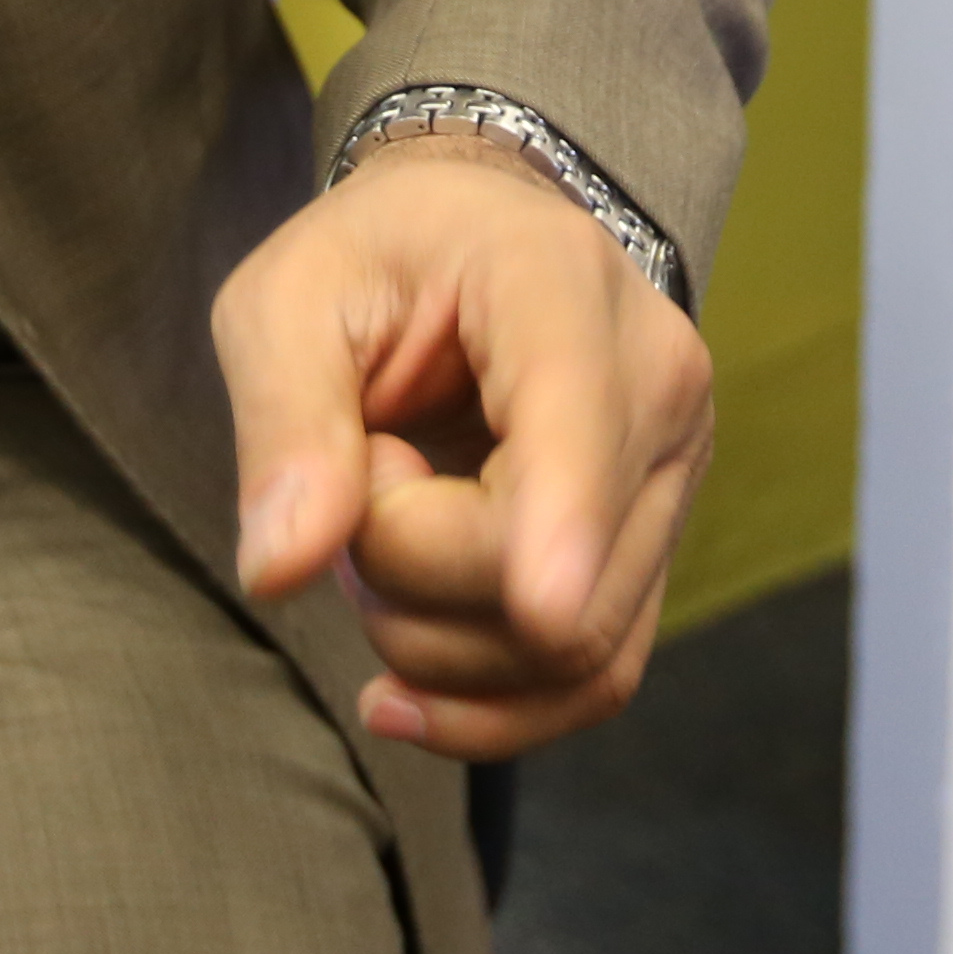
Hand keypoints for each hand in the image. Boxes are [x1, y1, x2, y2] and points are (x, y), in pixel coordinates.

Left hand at [214, 125, 712, 756]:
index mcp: (560, 286)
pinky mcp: (654, 552)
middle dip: (405, 569)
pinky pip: (595, 682)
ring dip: (430, 638)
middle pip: (551, 572)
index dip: (564, 519)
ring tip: (384, 523)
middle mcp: (654, 385)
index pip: (578, 417)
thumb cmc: (378, 260)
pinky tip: (397, 698)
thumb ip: (282, 421)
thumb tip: (282, 571)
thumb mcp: (287, 301)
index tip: (539, 602)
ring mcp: (670, 476)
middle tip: (359, 469)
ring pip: (573, 648)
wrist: (476, 240)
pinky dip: (487, 713)